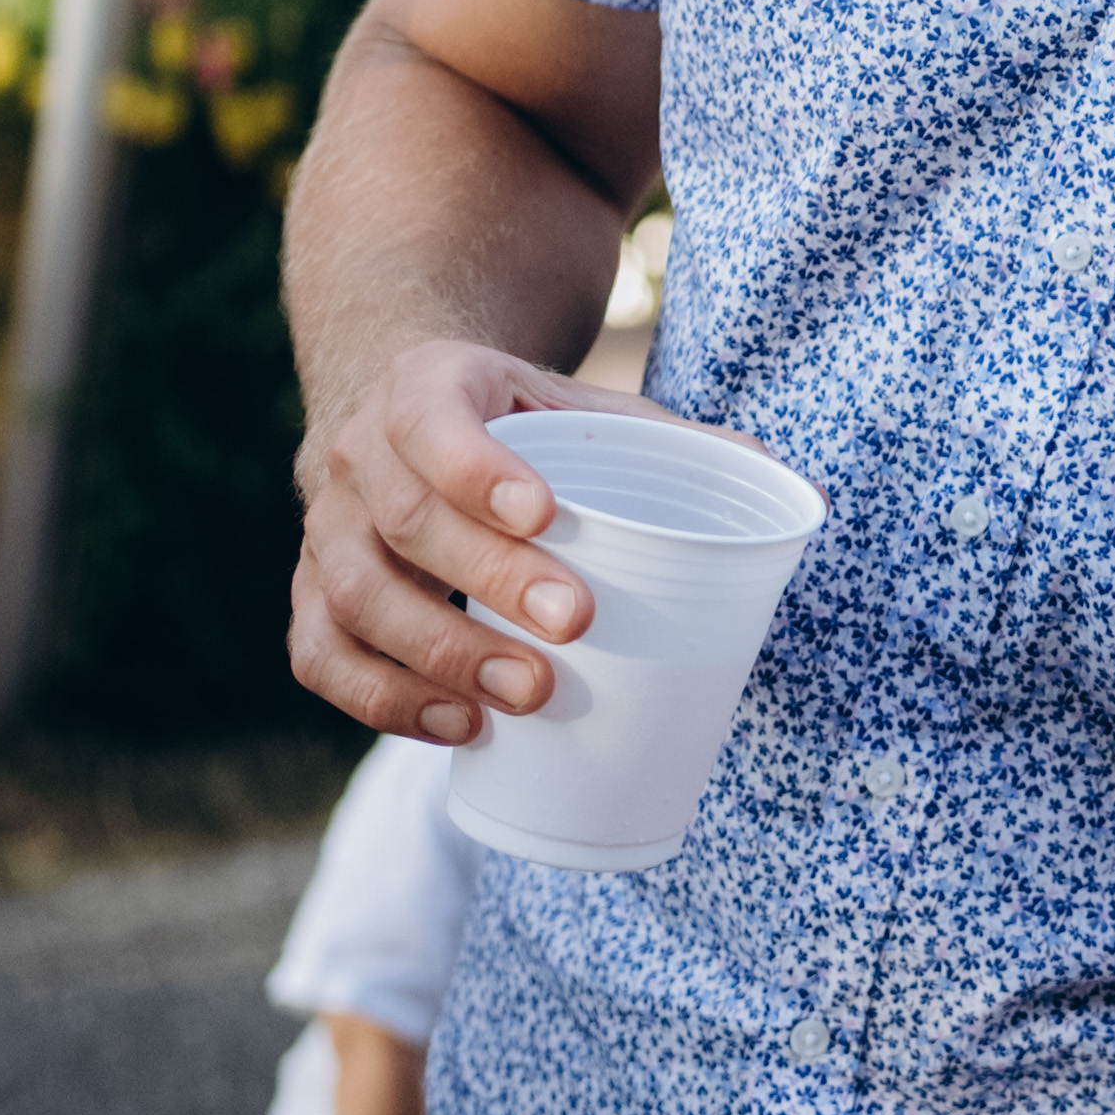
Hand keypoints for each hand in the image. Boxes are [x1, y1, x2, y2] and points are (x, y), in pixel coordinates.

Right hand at [288, 336, 681, 745]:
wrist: (408, 419)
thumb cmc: (520, 427)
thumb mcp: (586, 410)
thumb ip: (681, 446)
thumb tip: (802, 496)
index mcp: (424, 388)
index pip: (431, 420)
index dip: (478, 469)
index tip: (546, 514)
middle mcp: (356, 457)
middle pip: (405, 522)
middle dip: (488, 577)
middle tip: (575, 623)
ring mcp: (326, 532)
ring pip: (357, 598)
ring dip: (438, 655)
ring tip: (524, 695)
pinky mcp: (313, 597)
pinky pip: (322, 657)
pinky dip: (382, 699)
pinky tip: (457, 726)